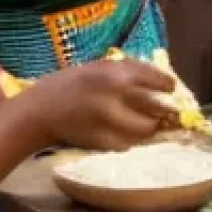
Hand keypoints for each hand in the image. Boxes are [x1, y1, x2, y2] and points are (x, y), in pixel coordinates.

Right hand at [24, 59, 177, 151]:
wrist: (40, 110)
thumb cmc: (71, 83)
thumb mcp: (100, 66)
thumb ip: (128, 72)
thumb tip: (159, 82)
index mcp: (117, 73)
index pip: (155, 80)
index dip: (167, 85)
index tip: (171, 89)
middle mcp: (117, 96)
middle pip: (156, 110)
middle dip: (165, 113)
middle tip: (169, 113)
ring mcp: (110, 121)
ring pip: (145, 131)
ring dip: (150, 129)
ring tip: (150, 125)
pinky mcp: (102, 142)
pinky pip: (129, 144)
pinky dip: (132, 141)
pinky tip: (128, 135)